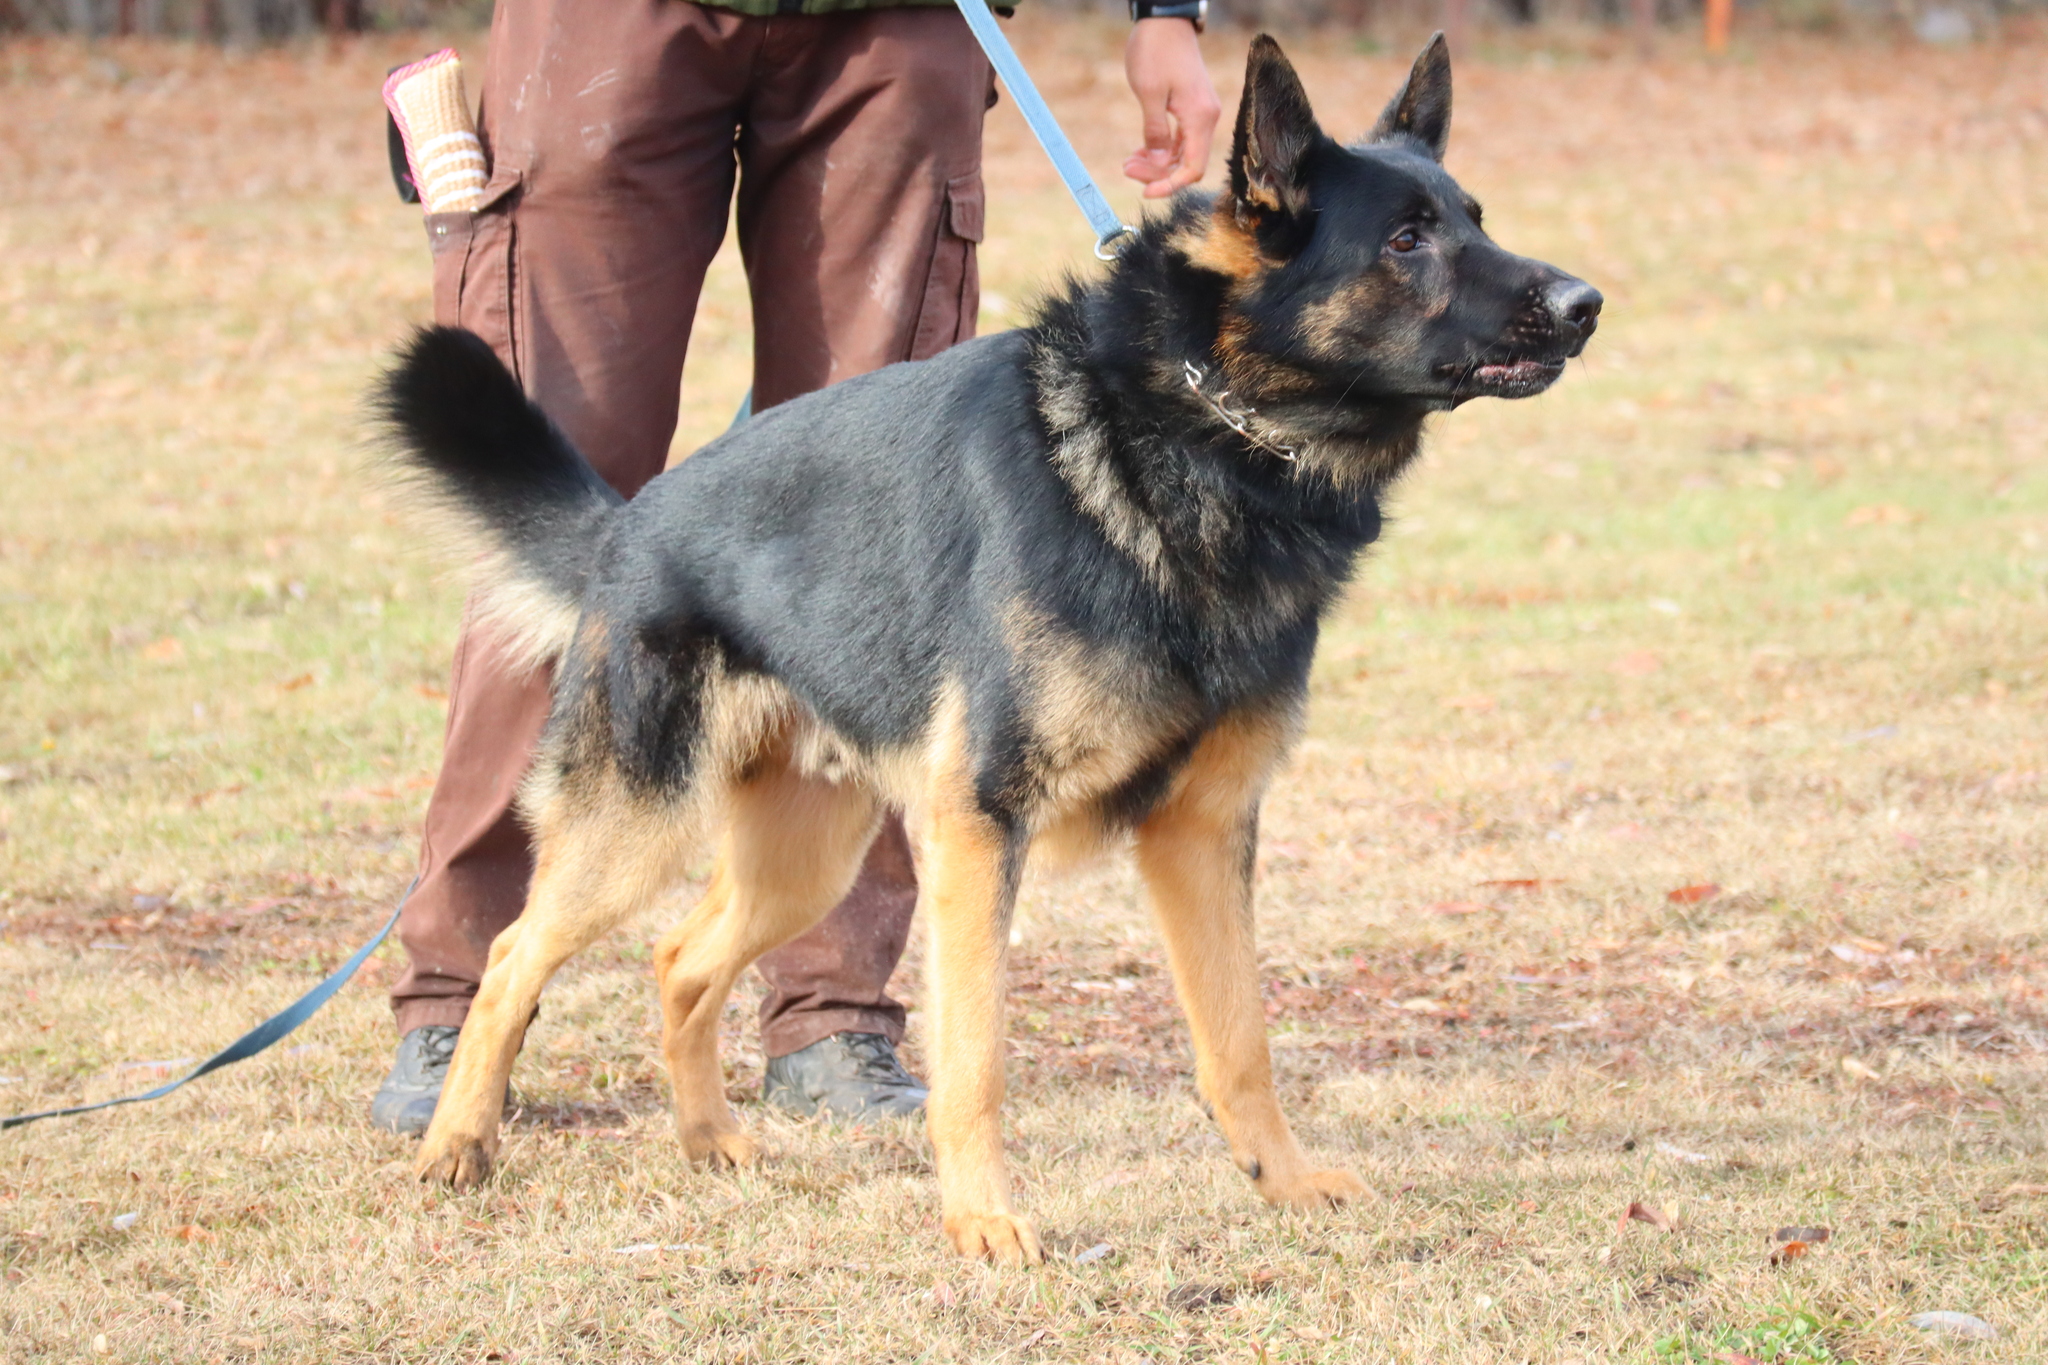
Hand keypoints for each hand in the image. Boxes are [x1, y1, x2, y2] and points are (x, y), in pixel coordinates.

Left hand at [1123, 18, 1221, 198]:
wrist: (1166, 21)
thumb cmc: (1156, 51)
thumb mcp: (1149, 93)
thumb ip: (1156, 131)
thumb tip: (1159, 161)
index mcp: (1200, 117)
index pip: (1192, 168)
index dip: (1170, 185)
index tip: (1145, 191)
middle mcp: (1206, 118)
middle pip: (1188, 164)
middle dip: (1158, 173)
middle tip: (1127, 168)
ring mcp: (1200, 113)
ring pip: (1183, 153)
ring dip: (1157, 162)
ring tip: (1129, 161)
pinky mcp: (1192, 107)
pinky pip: (1181, 139)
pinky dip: (1162, 148)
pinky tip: (1141, 150)